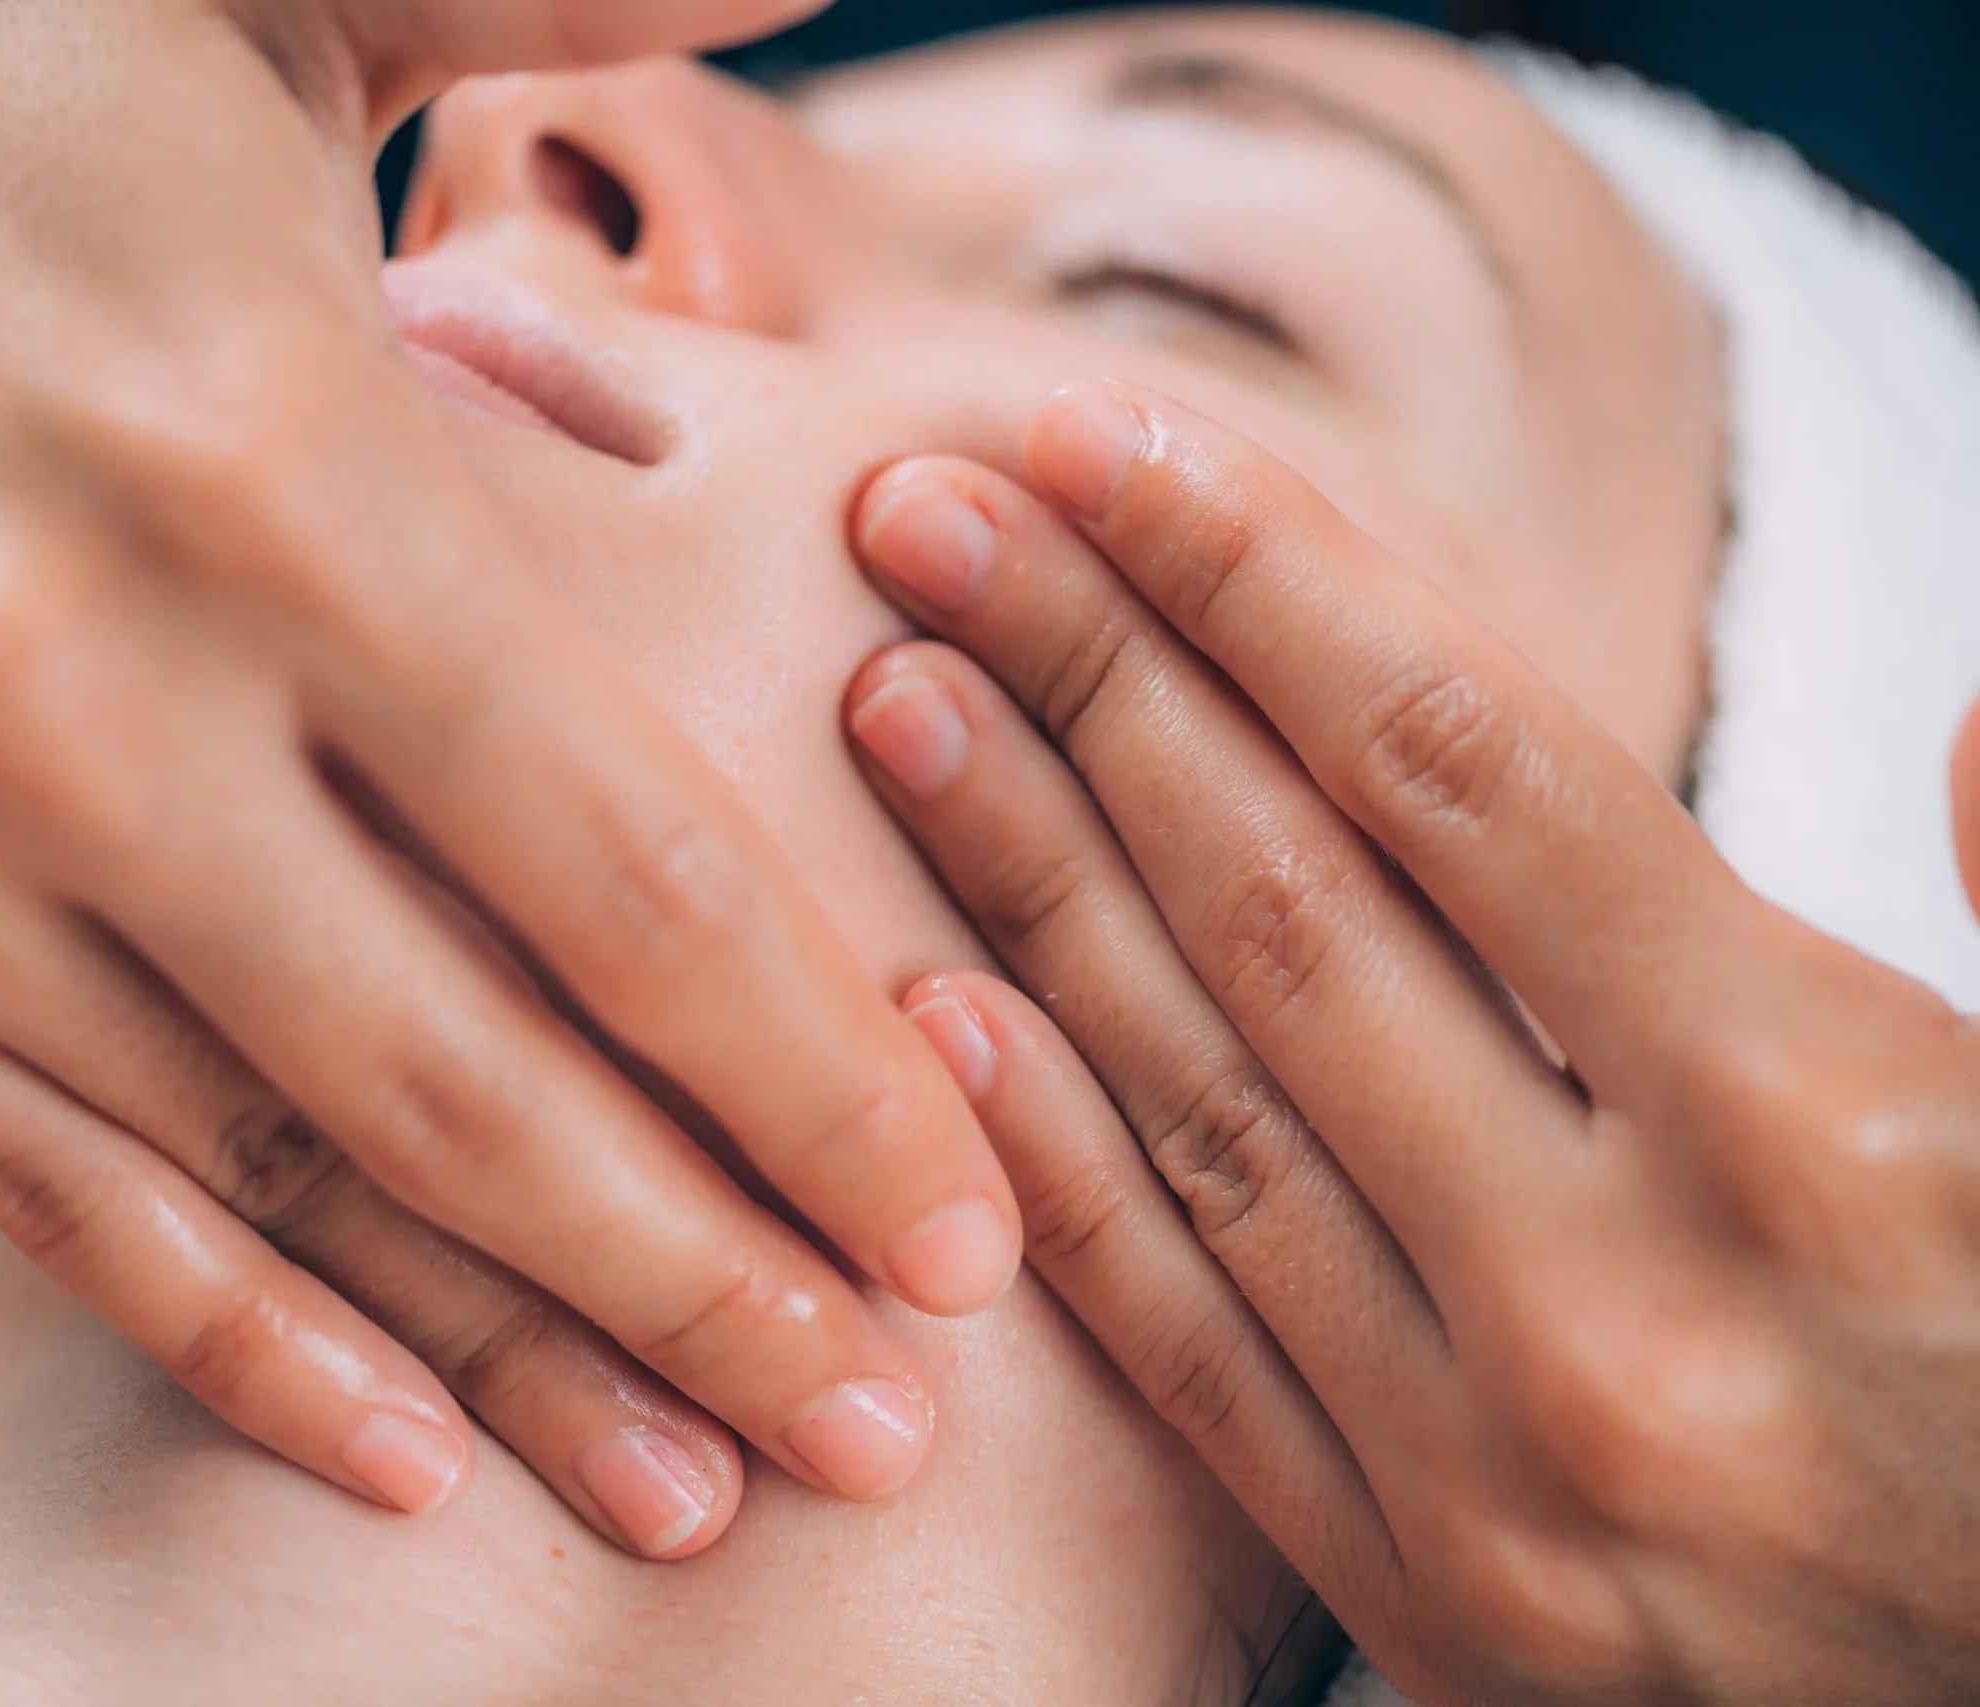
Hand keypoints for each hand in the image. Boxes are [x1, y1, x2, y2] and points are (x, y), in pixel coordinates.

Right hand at [0, 0, 1020, 1553]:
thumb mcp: (289, 4)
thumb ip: (575, 21)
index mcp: (275, 467)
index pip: (626, 871)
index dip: (816, 1083)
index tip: (965, 1226)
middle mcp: (84, 697)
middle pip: (482, 1088)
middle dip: (715, 1278)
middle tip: (888, 1420)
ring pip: (276, 1183)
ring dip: (510, 1358)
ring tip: (699, 1489)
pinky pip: (39, 1197)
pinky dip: (227, 1341)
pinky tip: (393, 1453)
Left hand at [843, 382, 1979, 1702]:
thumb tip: (1958, 728)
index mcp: (1819, 1115)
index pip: (1459, 768)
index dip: (1258, 577)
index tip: (1094, 442)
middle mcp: (1624, 1287)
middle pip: (1282, 901)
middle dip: (1089, 674)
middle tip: (926, 513)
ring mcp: (1495, 1468)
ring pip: (1198, 1100)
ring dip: (1023, 878)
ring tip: (893, 701)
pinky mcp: (1425, 1603)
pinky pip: (1191, 1346)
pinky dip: (1054, 1166)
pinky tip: (934, 1008)